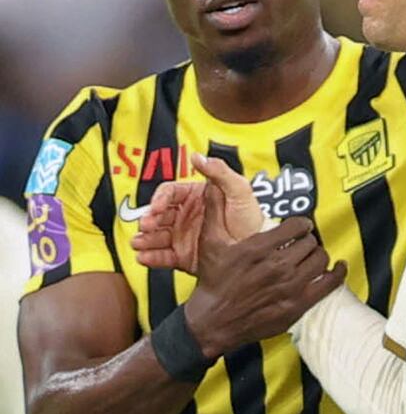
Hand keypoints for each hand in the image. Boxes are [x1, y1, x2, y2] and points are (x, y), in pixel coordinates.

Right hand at [132, 154, 263, 274]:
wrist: (259, 250)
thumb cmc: (251, 218)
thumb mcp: (240, 190)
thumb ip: (219, 171)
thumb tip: (197, 156)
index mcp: (196, 196)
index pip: (169, 193)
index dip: (159, 199)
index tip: (156, 207)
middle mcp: (186, 215)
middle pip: (159, 215)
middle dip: (148, 220)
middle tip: (145, 226)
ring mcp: (184, 236)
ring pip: (158, 236)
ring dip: (145, 239)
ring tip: (138, 244)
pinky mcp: (184, 256)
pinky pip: (164, 256)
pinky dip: (152, 258)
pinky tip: (144, 257)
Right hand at [183, 196, 346, 357]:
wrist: (214, 320)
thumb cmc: (213, 283)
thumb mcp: (210, 242)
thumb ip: (214, 210)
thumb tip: (212, 185)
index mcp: (260, 248)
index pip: (297, 225)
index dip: (301, 224)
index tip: (299, 228)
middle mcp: (278, 266)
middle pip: (310, 242)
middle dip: (306, 241)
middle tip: (300, 245)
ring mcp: (290, 286)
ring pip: (320, 259)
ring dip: (317, 255)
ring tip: (311, 257)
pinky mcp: (298, 305)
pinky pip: (329, 284)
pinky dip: (338, 273)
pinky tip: (339, 268)